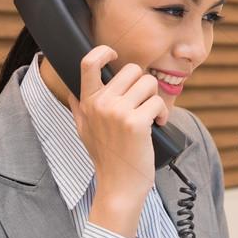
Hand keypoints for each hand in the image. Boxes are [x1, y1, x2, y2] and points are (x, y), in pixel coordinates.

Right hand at [67, 39, 167, 237]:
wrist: (118, 186)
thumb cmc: (105, 158)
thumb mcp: (84, 131)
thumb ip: (79, 109)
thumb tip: (73, 93)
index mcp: (88, 102)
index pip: (88, 63)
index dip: (103, 51)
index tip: (114, 54)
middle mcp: (101, 104)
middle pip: (132, 70)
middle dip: (144, 84)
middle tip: (144, 102)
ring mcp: (118, 112)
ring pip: (149, 83)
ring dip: (156, 98)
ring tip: (153, 115)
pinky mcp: (136, 123)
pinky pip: (158, 102)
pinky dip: (164, 113)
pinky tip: (159, 125)